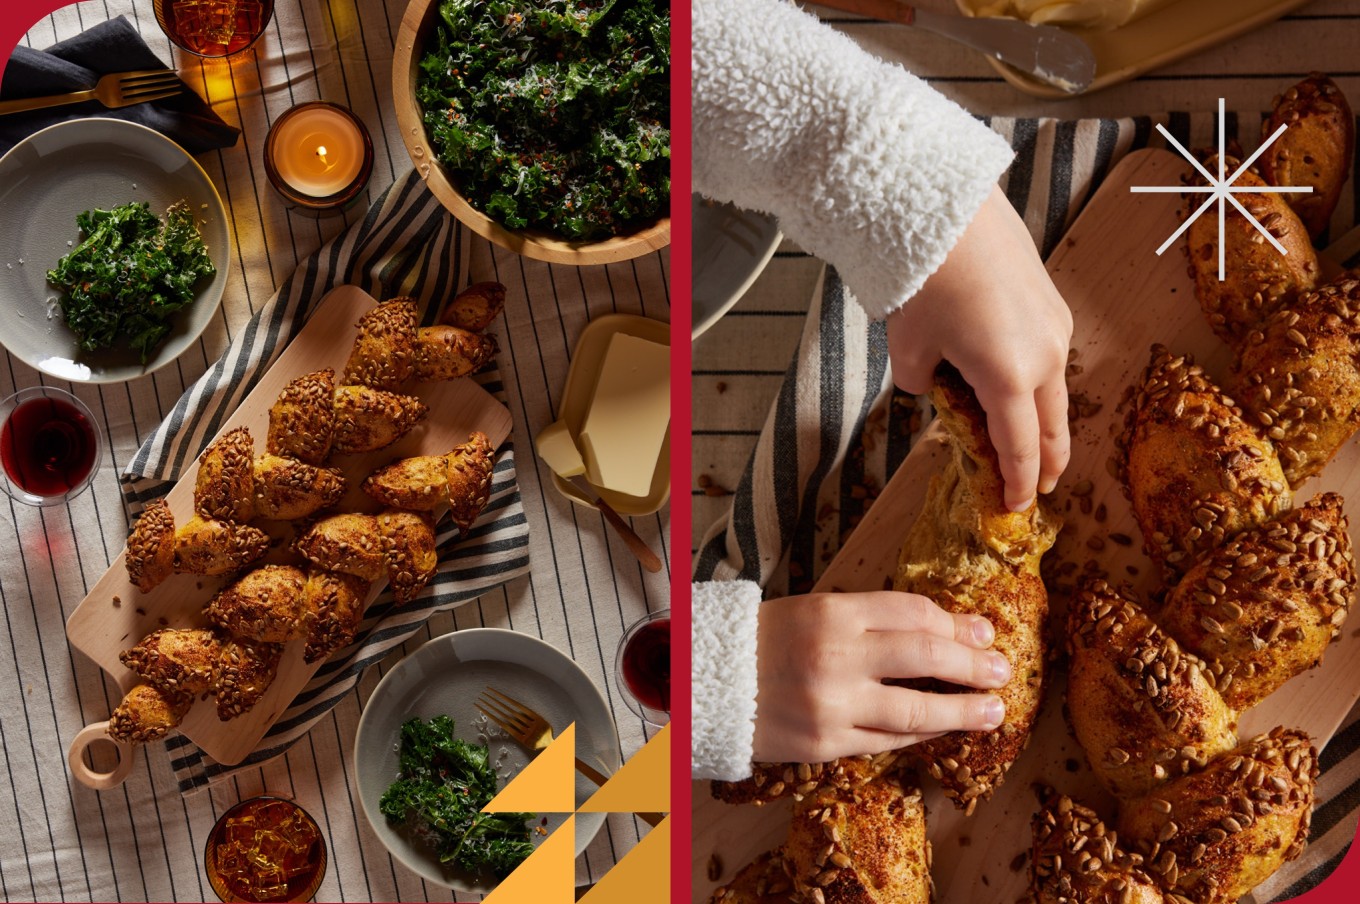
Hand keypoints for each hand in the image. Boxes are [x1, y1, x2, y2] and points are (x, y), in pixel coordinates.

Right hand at [751, 591, 1009, 763]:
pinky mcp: (826, 743)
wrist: (704, 683)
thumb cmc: (764, 642)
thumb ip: (872, 619)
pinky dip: (919, 735)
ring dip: (961, 711)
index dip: (955, 623)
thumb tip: (944, 630)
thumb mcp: (814, 611)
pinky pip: (887, 740)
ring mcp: (832, 704)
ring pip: (915, 711)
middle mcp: (836, 656)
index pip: (913, 613)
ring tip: (992, 711)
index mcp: (831, 612)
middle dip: (972, 665)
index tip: (982, 633)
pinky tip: (941, 729)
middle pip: (925, 656)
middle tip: (1001, 670)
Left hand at [888, 185, 1073, 511]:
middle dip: (1047, 464)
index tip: (1016, 510)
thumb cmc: (923, 281)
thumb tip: (936, 387)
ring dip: (1042, 422)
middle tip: (1037, 489)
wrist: (945, 208)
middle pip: (1054, 427)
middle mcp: (1047, 357)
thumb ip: (923, 385)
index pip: (1020, 450)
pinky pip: (1050, 358)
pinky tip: (1015, 386)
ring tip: (1027, 443)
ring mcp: (1056, 327)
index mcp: (1010, 378)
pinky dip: (1038, 385)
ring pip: (1055, 392)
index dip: (1019, 486)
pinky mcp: (1053, 302)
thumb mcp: (908, 349)